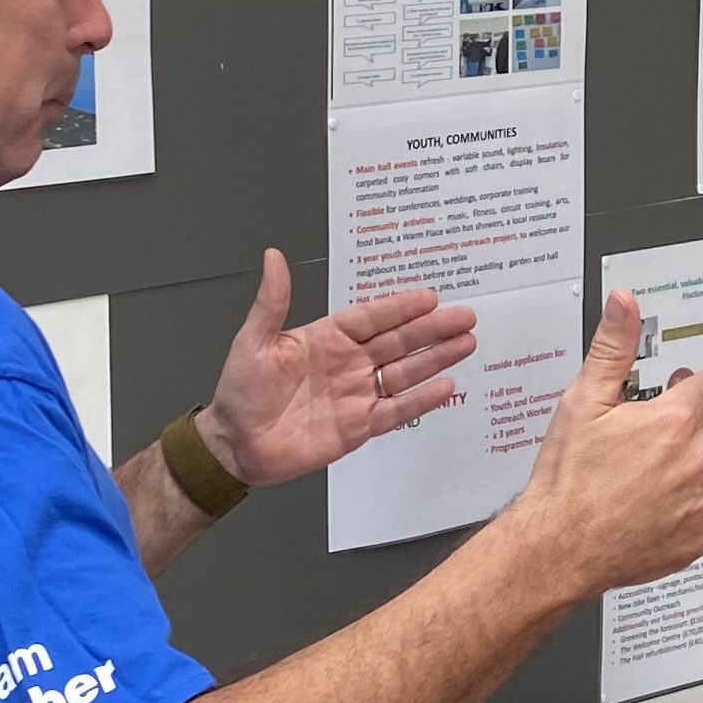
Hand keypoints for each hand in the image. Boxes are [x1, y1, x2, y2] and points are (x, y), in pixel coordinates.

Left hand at [195, 248, 479, 486]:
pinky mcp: (360, 426)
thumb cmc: (241, 392)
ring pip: (404, 372)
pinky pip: (396, 410)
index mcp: (326, 338)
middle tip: (466, 316)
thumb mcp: (252, 342)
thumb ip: (272, 303)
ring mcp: (357, 395)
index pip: (371, 318)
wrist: (235, 446)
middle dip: (432, 329)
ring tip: (467, 343)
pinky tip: (447, 386)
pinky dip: (421, 400)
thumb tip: (273, 256)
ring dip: (436, 358)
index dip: (400, 307)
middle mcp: (348, 363)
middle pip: (398, 342)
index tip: (431, 296)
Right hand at [501, 291, 702, 600]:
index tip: (671, 394)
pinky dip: (702, 501)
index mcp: (674, 422)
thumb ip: (612, 347)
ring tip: (664, 466)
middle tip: (661, 432)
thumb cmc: (568, 478)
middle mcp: (698, 461)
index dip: (684, 388)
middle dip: (696, 422)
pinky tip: (669, 499)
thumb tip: (624, 303)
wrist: (560, 544)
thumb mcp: (583, 401)